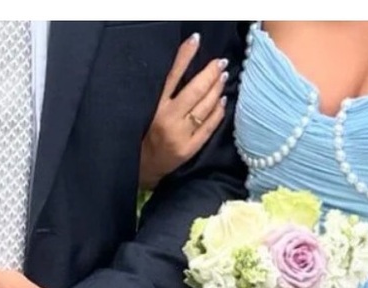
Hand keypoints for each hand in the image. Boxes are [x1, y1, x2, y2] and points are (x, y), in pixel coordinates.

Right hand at [139, 34, 227, 190]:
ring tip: (223, 76)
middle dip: (210, 73)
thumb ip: (163, 91)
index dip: (184, 56)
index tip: (196, 40)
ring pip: (204, 107)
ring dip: (217, 89)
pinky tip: (222, 100)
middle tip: (220, 62)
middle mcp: (167, 119)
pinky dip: (218, 112)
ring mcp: (180, 135)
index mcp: (154, 106)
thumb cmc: (145, 133)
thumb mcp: (148, 109)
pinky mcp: (189, 149)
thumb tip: (184, 67)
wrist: (144, 166)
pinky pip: (208, 127)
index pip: (171, 75)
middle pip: (194, 90)